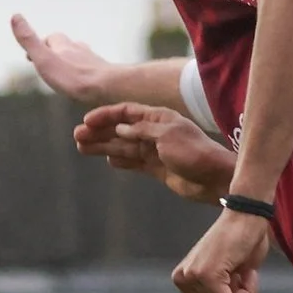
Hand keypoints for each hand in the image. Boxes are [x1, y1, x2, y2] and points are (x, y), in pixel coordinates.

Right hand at [10, 14, 112, 104]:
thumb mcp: (44, 59)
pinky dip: (88, 75)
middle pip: (68, 46)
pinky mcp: (106, 76)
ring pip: (83, 57)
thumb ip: (29, 41)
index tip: (30, 56)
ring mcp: (95, 62)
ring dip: (74, 62)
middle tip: (49, 62)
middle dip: (58, 51)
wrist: (108, 87)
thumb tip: (15, 15)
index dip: (41, 45)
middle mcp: (81, 50)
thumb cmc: (74, 77)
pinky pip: (95, 72)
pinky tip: (89, 84)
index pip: (52, 39)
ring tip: (69, 72)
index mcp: (64, 46)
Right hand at [75, 104, 234, 202]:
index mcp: (158, 118)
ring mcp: (156, 151)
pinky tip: (107, 161)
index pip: (126, 112)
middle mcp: (155, 132)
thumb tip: (120, 128)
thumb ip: (142, 131)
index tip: (86, 122)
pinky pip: (134, 162)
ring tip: (82, 148)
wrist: (215, 179)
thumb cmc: (195, 153)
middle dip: (99, 133)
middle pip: (121, 130)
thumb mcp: (167, 136)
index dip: (105, 116)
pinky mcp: (158, 168)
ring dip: (103, 147)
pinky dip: (121, 162)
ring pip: (123, 147)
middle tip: (76, 137)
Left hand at [172, 207, 269, 292]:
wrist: (248, 214)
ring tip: (246, 276)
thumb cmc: (245, 241)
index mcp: (183, 280)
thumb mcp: (230, 276)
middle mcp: (182, 279)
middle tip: (244, 282)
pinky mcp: (206, 275)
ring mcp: (192, 277)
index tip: (239, 285)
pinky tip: (251, 277)